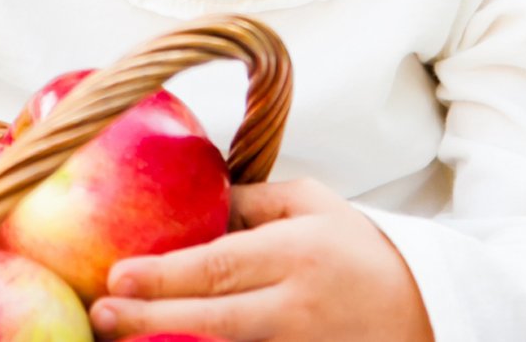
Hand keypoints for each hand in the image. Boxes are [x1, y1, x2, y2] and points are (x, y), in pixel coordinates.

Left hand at [87, 177, 432, 341]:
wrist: (425, 313)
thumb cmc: (360, 252)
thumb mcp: (315, 205)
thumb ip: (253, 201)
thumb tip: (194, 198)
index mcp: (297, 253)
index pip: (219, 265)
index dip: (164, 275)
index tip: (117, 276)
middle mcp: (296, 307)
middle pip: (211, 318)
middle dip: (148, 319)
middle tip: (100, 316)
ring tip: (120, 341)